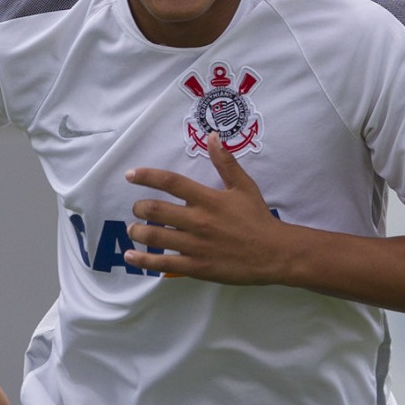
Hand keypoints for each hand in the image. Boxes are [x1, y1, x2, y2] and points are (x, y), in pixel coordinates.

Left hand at [125, 133, 288, 284]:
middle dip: (139, 208)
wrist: (274, 253)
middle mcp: (198, 220)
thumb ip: (225, 162)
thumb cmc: (258, 219)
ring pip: (155, 236)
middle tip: (137, 209)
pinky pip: (164, 263)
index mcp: (208, 198)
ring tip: (133, 230)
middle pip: (156, 210)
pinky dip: (143, 260)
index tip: (130, 175)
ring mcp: (196, 245)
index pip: (171, 182)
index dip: (147, 176)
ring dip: (137, 232)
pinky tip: (130, 256)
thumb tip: (213, 137)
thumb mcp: (244, 186)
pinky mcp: (196, 267)